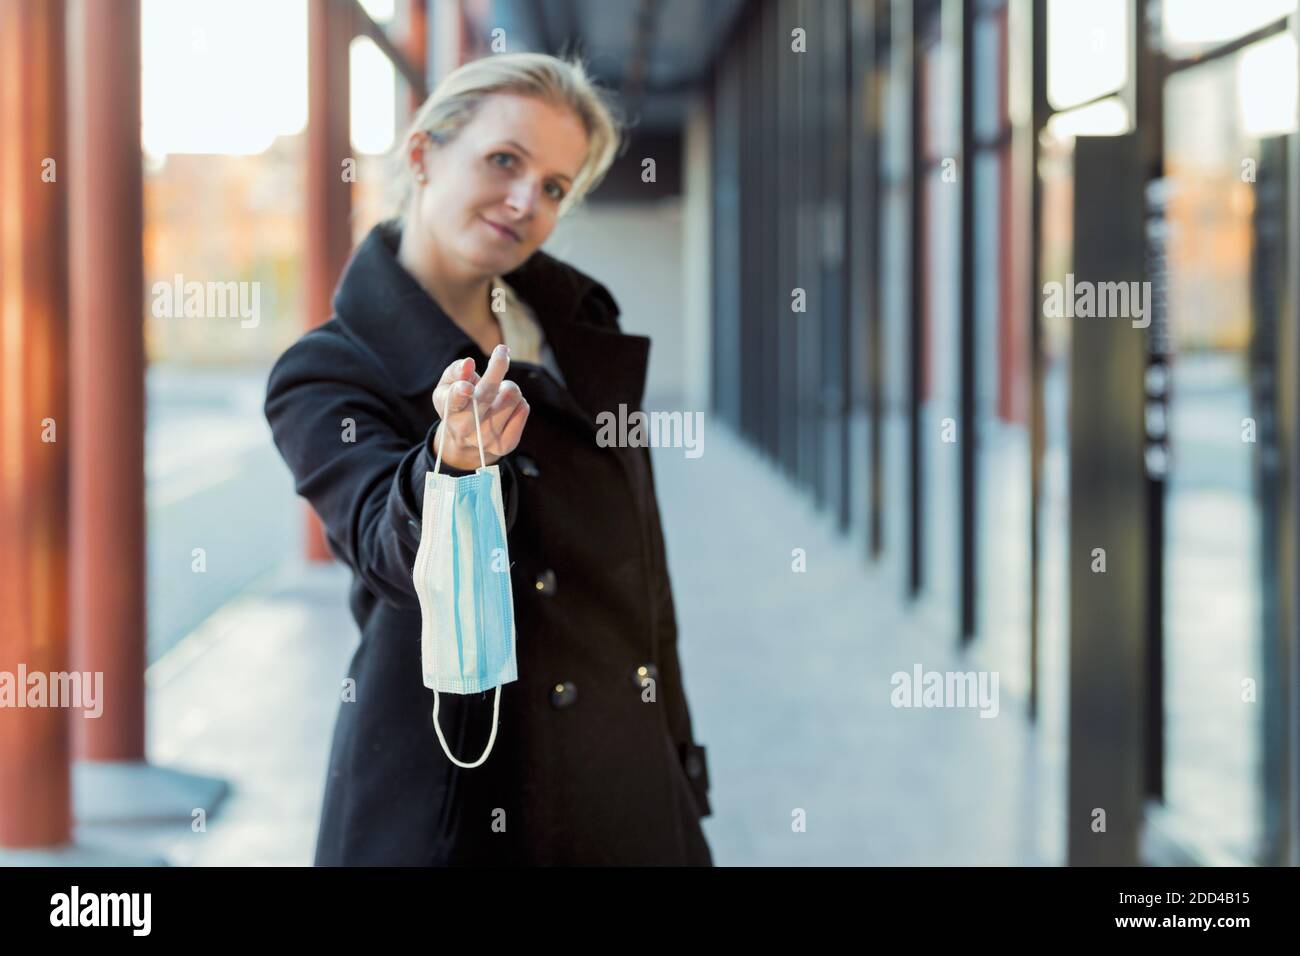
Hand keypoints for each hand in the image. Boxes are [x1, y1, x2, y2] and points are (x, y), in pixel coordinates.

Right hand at [431, 343, 529, 469]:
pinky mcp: (506, 444)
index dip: (460, 392)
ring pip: (512, 395)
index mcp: (450, 410)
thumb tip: (468, 363)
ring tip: (497, 395)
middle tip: (501, 351)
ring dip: (507, 388)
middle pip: (489, 391)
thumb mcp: (448, 384)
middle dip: (498, 365)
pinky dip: (517, 402)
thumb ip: (456, 371)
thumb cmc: (459, 402)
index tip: (467, 387)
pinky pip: (523, 408)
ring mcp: (487, 438)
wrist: (465, 439)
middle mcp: (466, 428)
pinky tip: (506, 408)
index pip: (454, 400)